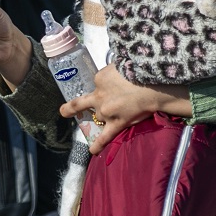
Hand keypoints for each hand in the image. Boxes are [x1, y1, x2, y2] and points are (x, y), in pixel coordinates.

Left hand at [64, 64, 191, 154]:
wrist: (150, 85)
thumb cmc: (139, 70)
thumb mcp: (121, 64)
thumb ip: (115, 73)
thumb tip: (117, 75)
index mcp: (100, 79)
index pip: (99, 83)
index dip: (106, 84)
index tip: (117, 82)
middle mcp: (99, 96)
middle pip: (88, 102)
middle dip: (74, 107)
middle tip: (65, 111)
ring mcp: (105, 111)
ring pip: (100, 117)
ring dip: (104, 116)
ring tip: (107, 120)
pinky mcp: (115, 124)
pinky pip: (104, 137)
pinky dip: (98, 145)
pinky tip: (92, 151)